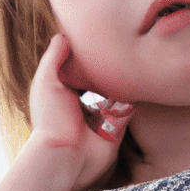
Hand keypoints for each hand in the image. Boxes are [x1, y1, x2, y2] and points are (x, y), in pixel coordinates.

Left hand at [29, 34, 132, 190]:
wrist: (66, 156)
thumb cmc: (51, 119)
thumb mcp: (46, 83)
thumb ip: (53, 59)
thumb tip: (63, 35)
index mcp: (66, 92)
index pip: (80, 69)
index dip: (88, 55)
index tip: (99, 37)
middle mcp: (85, 102)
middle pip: (102, 79)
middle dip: (112, 66)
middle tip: (125, 45)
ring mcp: (103, 115)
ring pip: (119, 91)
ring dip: (127, 79)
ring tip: (138, 57)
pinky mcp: (118, 126)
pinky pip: (131, 107)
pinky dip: (136, 96)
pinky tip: (144, 79)